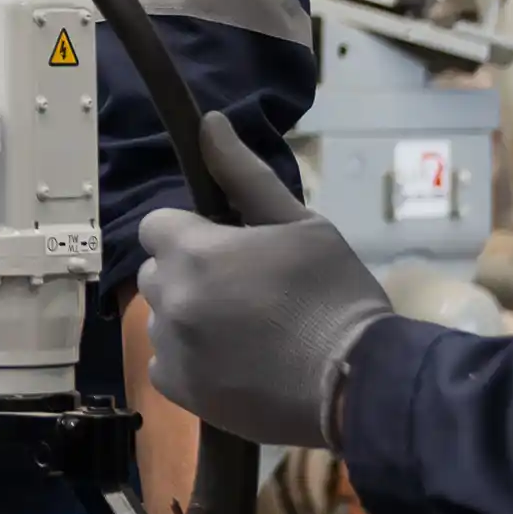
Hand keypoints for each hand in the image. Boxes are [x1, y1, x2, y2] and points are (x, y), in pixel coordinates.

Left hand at [133, 111, 394, 448]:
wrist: (356, 382)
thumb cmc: (334, 295)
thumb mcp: (300, 224)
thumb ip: (245, 175)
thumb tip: (209, 124)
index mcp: (195, 252)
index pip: (157, 225)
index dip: (190, 233)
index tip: (227, 247)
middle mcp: (171, 298)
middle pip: (156, 272)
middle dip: (188, 273)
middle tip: (243, 290)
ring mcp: (171, 347)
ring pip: (161, 317)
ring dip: (188, 316)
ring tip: (243, 330)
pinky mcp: (178, 390)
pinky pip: (165, 361)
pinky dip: (189, 359)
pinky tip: (233, 361)